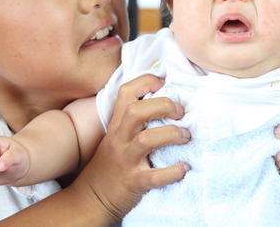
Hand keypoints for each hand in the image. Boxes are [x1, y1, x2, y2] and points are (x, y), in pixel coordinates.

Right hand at [66, 74, 190, 223]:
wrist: (93, 197)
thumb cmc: (111, 163)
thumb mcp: (117, 136)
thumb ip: (134, 120)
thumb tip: (165, 100)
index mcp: (117, 124)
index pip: (126, 92)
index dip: (146, 82)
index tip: (165, 84)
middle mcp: (119, 139)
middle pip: (136, 112)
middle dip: (162, 106)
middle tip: (181, 112)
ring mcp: (126, 160)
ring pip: (146, 140)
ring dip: (171, 135)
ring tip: (186, 136)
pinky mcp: (134, 182)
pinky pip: (155, 176)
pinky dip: (173, 171)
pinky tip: (184, 168)